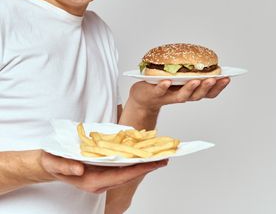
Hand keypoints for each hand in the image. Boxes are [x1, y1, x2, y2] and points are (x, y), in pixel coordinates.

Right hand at [39, 151, 166, 193]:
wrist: (51, 163)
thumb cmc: (53, 162)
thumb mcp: (54, 162)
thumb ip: (65, 167)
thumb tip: (79, 170)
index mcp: (93, 182)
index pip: (121, 176)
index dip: (138, 169)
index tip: (154, 163)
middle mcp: (102, 181)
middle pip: (129, 175)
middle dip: (148, 167)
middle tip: (166, 157)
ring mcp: (105, 176)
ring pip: (129, 171)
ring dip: (145, 163)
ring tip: (162, 154)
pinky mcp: (105, 170)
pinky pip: (124, 166)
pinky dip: (136, 159)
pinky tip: (146, 152)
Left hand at [128, 77, 230, 112]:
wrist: (143, 97)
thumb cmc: (166, 84)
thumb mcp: (183, 77)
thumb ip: (194, 70)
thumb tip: (207, 56)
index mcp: (192, 91)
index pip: (209, 92)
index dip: (219, 86)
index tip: (228, 77)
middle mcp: (183, 96)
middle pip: (199, 95)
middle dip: (208, 87)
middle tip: (214, 79)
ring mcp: (170, 96)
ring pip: (183, 95)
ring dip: (190, 88)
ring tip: (195, 80)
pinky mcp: (155, 94)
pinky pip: (160, 91)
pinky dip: (164, 87)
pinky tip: (168, 81)